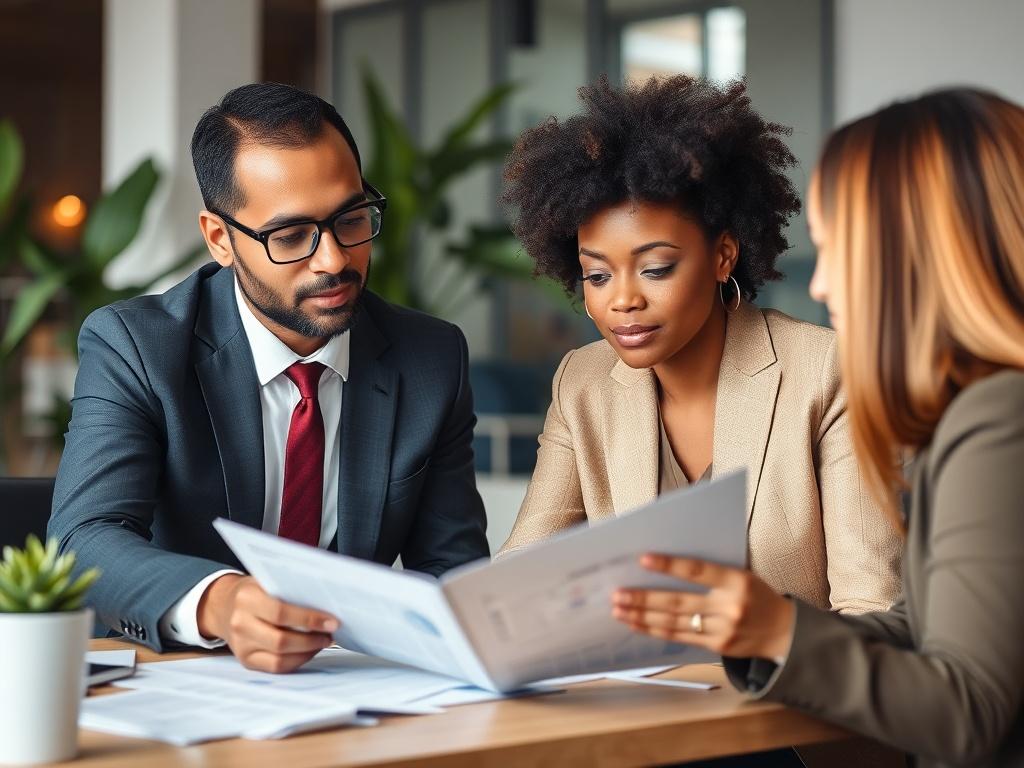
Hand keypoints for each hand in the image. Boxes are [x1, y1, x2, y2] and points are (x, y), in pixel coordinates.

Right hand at [197, 574, 339, 672]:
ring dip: (308, 651)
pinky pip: (276, 667)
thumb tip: (326, 601)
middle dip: (312, 639)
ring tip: (324, 640)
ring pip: (280, 657)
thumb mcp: (266, 581)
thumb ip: (290, 589)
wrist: (224, 606)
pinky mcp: (246, 660)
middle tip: (331, 632)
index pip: (281, 612)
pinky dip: (297, 660)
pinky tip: (309, 650)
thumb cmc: (254, 591)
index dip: (309, 619)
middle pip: (281, 639)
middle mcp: (240, 623)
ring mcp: (241, 645)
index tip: (332, 621)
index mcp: (247, 598)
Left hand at [611, 554, 794, 659]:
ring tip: (619, 610)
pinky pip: (680, 637)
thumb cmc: (757, 595)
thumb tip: (667, 564)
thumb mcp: (742, 575)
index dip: (669, 565)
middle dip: (644, 598)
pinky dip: (655, 631)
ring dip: (643, 616)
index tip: (643, 559)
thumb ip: (712, 571)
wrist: (785, 632)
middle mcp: (729, 606)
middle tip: (618, 594)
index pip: (696, 570)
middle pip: (679, 602)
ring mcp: (723, 629)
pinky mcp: (717, 647)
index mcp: (737, 581)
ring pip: (675, 623)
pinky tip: (636, 624)